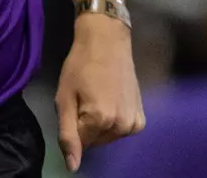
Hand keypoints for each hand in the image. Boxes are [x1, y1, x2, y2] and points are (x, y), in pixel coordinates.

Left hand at [56, 14, 145, 170]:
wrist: (107, 42)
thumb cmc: (80, 66)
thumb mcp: (64, 98)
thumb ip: (67, 135)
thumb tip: (72, 167)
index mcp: (100, 120)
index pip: (80, 143)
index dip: (72, 124)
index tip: (74, 103)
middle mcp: (122, 126)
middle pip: (94, 142)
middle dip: (85, 126)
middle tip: (84, 98)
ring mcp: (134, 124)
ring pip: (107, 138)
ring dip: (99, 125)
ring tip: (97, 96)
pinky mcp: (141, 119)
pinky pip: (121, 131)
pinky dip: (113, 122)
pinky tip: (110, 100)